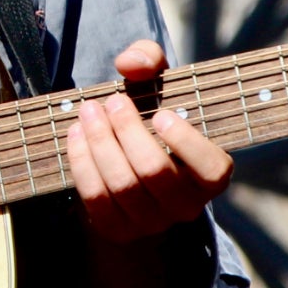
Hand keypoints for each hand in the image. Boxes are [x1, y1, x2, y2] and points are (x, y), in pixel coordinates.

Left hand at [66, 40, 232, 242]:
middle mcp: (186, 205)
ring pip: (122, 185)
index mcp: (210, 175)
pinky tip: (75, 135)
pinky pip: (96, 198)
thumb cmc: (151, 114)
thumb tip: (130, 64)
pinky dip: (81, 163)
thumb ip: (149, 59)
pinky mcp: (118, 228)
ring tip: (88, 113)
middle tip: (111, 102)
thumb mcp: (157, 81)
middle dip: (127, 131)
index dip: (187, 144)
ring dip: (99, 143)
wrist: (128, 160)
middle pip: (155, 172)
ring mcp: (152, 222)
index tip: (161, 115)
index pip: (212, 170)